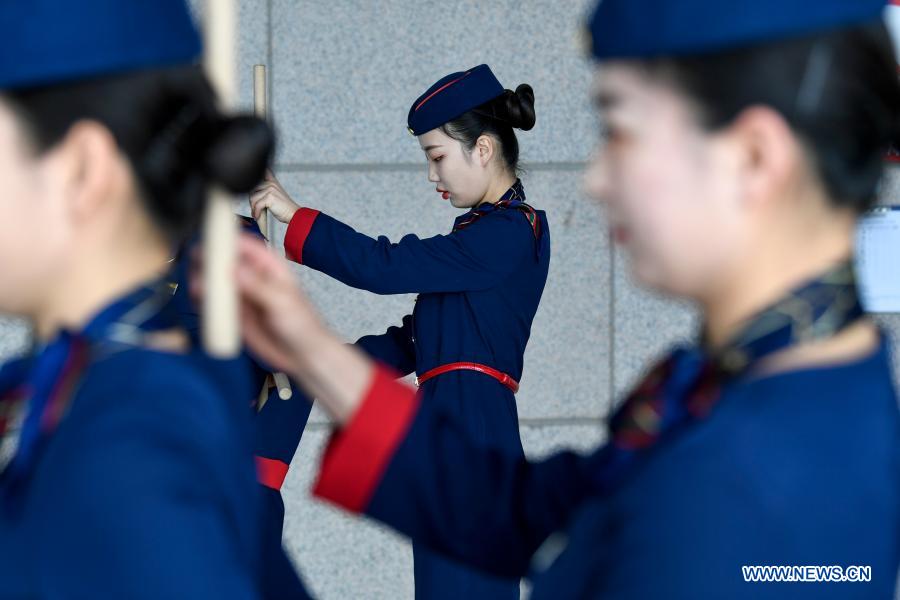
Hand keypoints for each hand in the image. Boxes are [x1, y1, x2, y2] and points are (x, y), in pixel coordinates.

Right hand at [190, 233, 325, 372]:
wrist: (302, 355)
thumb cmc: (301, 324)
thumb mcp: (282, 302)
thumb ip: (258, 286)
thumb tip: (233, 268)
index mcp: (269, 266)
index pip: (246, 245)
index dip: (228, 239)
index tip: (210, 238)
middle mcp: (251, 277)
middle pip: (225, 261)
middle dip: (210, 260)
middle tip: (197, 263)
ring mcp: (241, 296)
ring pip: (215, 282)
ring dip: (203, 281)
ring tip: (197, 287)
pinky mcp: (233, 314)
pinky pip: (213, 304)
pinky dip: (203, 301)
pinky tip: (198, 301)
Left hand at [249, 170, 301, 223]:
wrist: (293, 214)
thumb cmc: (284, 208)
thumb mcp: (275, 195)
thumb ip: (265, 191)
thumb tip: (251, 194)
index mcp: (272, 182)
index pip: (263, 172)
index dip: (256, 173)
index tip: (252, 174)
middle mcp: (271, 184)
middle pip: (252, 190)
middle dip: (252, 201)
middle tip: (255, 210)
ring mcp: (270, 189)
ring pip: (253, 199)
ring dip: (253, 208)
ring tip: (257, 214)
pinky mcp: (269, 197)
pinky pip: (257, 205)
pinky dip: (256, 213)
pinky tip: (258, 216)